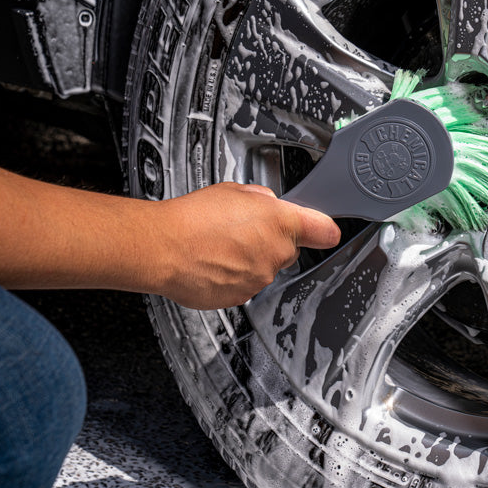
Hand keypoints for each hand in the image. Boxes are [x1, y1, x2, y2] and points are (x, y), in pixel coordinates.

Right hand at [153, 183, 340, 308]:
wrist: (163, 248)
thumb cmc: (193, 218)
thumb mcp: (233, 191)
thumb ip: (260, 199)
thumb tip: (266, 204)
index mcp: (281, 222)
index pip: (324, 230)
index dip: (324, 230)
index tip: (324, 231)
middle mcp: (276, 252)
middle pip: (289, 249)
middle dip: (272, 241)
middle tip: (242, 230)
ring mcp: (260, 277)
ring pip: (265, 268)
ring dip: (250, 259)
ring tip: (220, 246)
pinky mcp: (242, 296)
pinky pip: (245, 284)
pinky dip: (233, 276)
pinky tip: (214, 262)